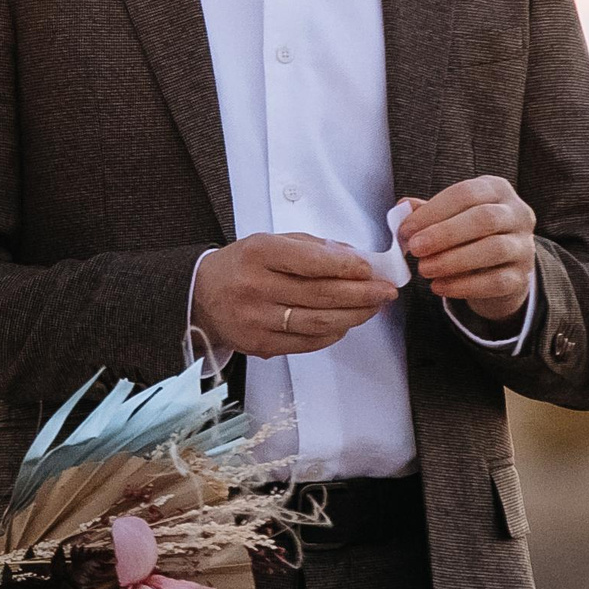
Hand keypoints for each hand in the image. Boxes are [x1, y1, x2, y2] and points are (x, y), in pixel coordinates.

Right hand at [192, 232, 398, 358]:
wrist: (202, 296)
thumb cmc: (243, 265)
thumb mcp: (270, 242)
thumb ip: (312, 248)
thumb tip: (356, 259)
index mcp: (258, 254)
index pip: (309, 262)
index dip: (345, 267)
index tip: (370, 269)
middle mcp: (255, 288)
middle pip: (320, 295)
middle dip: (361, 293)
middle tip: (386, 291)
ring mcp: (257, 320)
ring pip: (318, 322)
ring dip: (354, 316)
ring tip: (374, 307)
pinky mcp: (260, 345)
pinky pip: (307, 342)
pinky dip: (333, 333)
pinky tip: (347, 322)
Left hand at [400, 177, 536, 321]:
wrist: (498, 267)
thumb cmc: (468, 233)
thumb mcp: (449, 216)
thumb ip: (427, 212)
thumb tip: (402, 208)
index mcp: (496, 190)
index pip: (466, 193)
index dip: (434, 210)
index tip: (406, 229)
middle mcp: (517, 213)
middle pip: (484, 218)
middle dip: (445, 234)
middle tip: (415, 248)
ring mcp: (524, 246)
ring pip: (494, 249)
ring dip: (453, 260)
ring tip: (424, 269)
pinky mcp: (522, 277)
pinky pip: (496, 281)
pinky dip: (464, 285)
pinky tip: (439, 287)